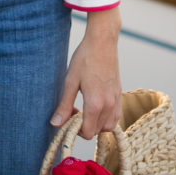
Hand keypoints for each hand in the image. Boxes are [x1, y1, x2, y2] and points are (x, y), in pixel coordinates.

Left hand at [51, 8, 120, 140]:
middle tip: (75, 110)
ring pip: (108, 126)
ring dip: (96, 124)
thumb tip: (55, 124)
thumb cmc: (85, 58)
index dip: (76, 130)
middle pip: (97, 131)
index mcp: (95, 104)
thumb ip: (64, 105)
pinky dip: (106, 118)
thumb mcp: (70, 81)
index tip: (70, 116)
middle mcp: (109, 105)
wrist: (102, 41)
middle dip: (85, 126)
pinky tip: (97, 105)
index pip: (88, 133)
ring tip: (86, 109)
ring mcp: (116, 100)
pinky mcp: (120, 94)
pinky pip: (115, 116)